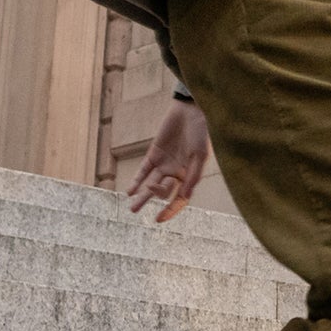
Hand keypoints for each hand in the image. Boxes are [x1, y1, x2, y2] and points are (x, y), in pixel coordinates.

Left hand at [128, 100, 209, 221]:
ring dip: (141, 196)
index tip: (158, 219)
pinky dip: (137, 180)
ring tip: (132, 208)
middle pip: (162, 192)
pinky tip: (130, 190)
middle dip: (150, 200)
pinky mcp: (154, 154)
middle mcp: (176, 172)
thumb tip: (184, 197)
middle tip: (135, 209)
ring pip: (150, 184)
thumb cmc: (200, 133)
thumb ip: (192, 176)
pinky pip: (144, 170)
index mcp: (189, 176)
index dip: (170, 210)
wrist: (190, 111)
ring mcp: (164, 163)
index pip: (179, 199)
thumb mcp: (199, 156)